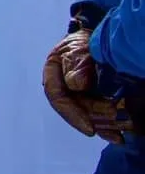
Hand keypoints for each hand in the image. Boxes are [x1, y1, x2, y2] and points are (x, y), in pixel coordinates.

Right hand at [42, 16, 134, 143]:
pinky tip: (119, 135)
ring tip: (120, 132)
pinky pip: (99, 116)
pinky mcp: (93, 99)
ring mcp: (79, 95)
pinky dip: (109, 126)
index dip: (73, 115)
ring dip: (104, 125)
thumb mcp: (77, 48)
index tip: (89, 128)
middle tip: (114, 124)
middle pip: (77, 110)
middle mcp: (64, 88)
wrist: (98, 38)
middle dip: (95, 120)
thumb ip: (75, 64)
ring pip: (88, 116)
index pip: (58, 98)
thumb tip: (75, 85)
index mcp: (53, 75)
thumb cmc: (84, 41)